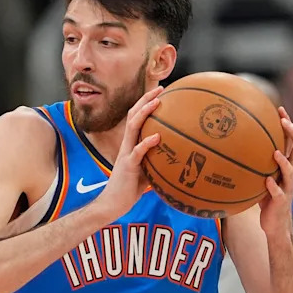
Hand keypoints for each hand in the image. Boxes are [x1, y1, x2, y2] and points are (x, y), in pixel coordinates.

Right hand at [92, 86, 162, 221]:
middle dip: (145, 100)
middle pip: (133, 116)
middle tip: (160, 89)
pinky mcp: (127, 166)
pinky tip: (158, 136)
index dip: (145, 104)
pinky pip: (137, 152)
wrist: (113, 203)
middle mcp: (127, 145)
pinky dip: (147, 143)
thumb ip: (158, 161)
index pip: (136, 118)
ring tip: (157, 102)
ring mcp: (126, 154)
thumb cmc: (130, 190)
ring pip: (133, 128)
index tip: (160, 92)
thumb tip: (179, 158)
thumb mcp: (147, 171)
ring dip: (145, 113)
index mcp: (130, 144)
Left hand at [259, 106, 292, 238]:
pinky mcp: (282, 201)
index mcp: (286, 166)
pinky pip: (279, 192)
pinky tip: (266, 180)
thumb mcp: (257, 177)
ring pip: (292, 170)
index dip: (288, 125)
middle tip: (284, 122)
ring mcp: (288, 187)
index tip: (279, 110)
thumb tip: (226, 149)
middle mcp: (290, 174)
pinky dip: (273, 186)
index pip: (292, 141)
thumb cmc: (264, 198)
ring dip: (284, 161)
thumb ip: (250, 164)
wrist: (274, 223)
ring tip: (275, 152)